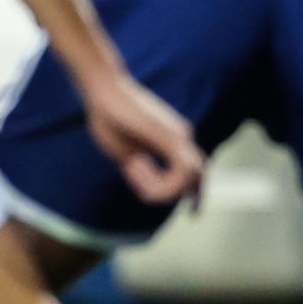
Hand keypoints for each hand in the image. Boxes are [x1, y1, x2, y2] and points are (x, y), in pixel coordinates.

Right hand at [80, 72, 204, 204]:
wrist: (103, 90)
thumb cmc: (110, 117)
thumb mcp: (126, 151)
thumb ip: (140, 168)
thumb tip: (149, 187)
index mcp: (174, 138)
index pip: (195, 169)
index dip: (197, 190)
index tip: (193, 208)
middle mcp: (182, 135)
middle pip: (199, 173)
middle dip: (198, 195)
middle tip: (195, 213)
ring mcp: (179, 134)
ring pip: (190, 175)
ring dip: (167, 190)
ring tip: (139, 185)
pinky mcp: (170, 135)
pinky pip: (181, 169)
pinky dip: (165, 183)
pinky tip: (140, 179)